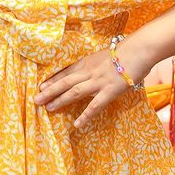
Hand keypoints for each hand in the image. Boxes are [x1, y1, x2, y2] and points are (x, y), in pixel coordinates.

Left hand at [34, 41, 150, 128]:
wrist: (139, 50)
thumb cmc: (125, 51)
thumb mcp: (105, 55)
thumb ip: (96, 64)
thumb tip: (91, 71)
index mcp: (88, 62)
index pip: (66, 72)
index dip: (52, 80)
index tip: (40, 86)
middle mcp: (89, 71)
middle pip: (65, 82)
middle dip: (49, 91)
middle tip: (36, 100)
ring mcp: (98, 81)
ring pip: (74, 92)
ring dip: (60, 100)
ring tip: (48, 108)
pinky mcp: (109, 91)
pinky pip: (94, 105)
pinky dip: (85, 115)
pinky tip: (77, 124)